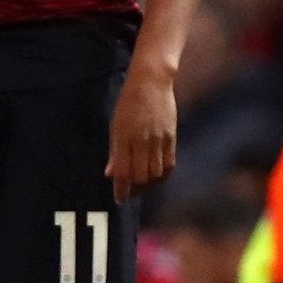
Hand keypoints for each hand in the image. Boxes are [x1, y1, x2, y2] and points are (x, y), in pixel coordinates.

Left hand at [105, 64, 176, 202]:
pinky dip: (162, 175)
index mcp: (124, 138)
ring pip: (156, 173)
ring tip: (142, 186)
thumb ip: (115, 152)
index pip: (123, 172)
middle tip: (129, 192)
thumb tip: (110, 174)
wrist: (151, 82)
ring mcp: (159, 140)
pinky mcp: (172, 137)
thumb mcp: (115, 126)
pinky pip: (169, 164)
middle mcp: (142, 141)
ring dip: (148, 184)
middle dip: (134, 189)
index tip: (119, 200)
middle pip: (141, 176)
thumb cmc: (128, 103)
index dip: (121, 189)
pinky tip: (156, 177)